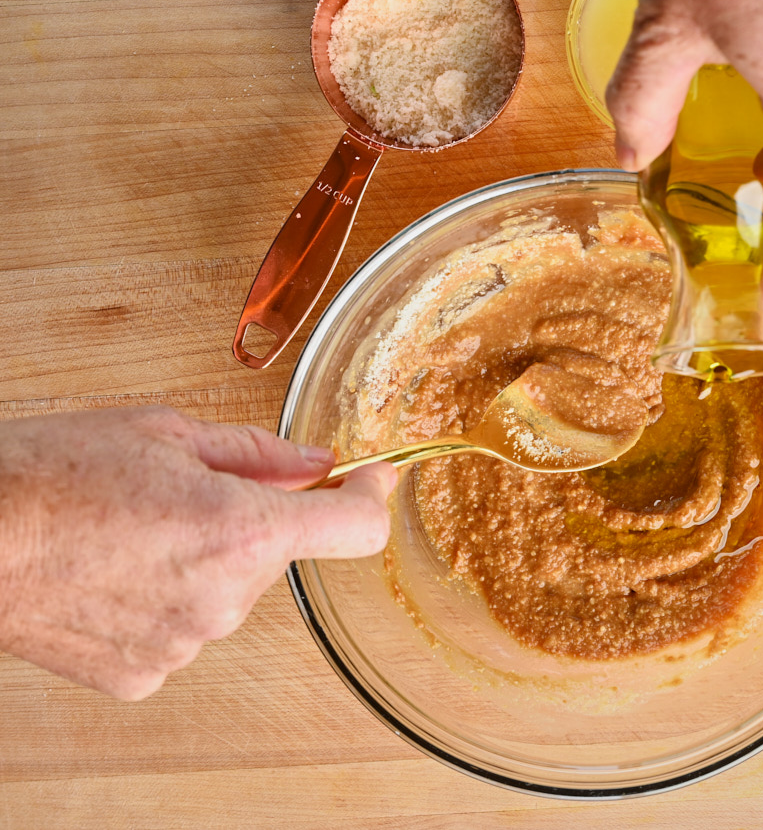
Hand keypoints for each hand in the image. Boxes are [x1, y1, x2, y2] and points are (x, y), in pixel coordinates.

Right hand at [0, 406, 395, 699]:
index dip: (369, 500)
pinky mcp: (146, 673)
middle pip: (276, 554)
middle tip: (184, 495)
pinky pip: (184, 627)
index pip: (354, 531)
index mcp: (241, 530)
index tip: (368, 482)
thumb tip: (315, 465)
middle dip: (250, 522)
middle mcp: (224, 597)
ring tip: (132, 534)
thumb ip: (258, 455)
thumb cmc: (50, 475)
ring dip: (205, 562)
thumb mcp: (166, 433)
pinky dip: (165, 600)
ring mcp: (186, 642)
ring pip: (229, 591)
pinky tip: (115, 574)